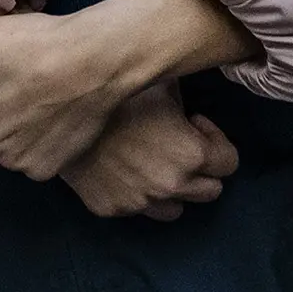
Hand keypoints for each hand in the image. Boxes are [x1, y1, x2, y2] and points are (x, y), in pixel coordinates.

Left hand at [0, 0, 260, 182]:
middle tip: (18, 80)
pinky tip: (53, 116)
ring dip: (12, 127)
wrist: (95, 61)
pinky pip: (30, 158)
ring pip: (2, 145)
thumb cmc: (34, 41)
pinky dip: (37, 142)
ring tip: (39, 96)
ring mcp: (14, 162)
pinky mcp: (43, 170)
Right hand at [60, 83, 239, 219]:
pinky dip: (136, 194)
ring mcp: (140, 202)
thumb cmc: (119, 89)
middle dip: (201, 169)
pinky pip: (136, 209)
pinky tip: (123, 167)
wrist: (63, 109)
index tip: (193, 124)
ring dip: (173, 190)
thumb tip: (202, 84)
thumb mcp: (164, 81)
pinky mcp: (112, 209)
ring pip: (176, 210)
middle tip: (179, 146)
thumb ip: (188, 97)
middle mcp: (172, 185)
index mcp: (192, 154)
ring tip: (156, 163)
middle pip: (210, 191)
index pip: (229, 163)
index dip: (216, 141)